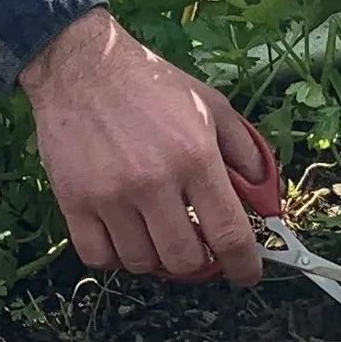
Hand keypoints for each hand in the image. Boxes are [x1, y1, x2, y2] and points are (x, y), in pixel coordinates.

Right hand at [19, 8, 267, 286]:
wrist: (83, 67)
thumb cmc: (152, 85)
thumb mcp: (211, 105)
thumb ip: (244, 152)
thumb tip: (266, 201)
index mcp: (195, 156)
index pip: (229, 233)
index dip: (244, 265)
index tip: (247, 275)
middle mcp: (154, 181)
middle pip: (184, 260)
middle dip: (199, 263)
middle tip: (197, 248)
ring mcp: (111, 195)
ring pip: (141, 263)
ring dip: (156, 259)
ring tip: (158, 234)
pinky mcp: (74, 202)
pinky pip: (99, 257)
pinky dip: (115, 256)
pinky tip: (124, 235)